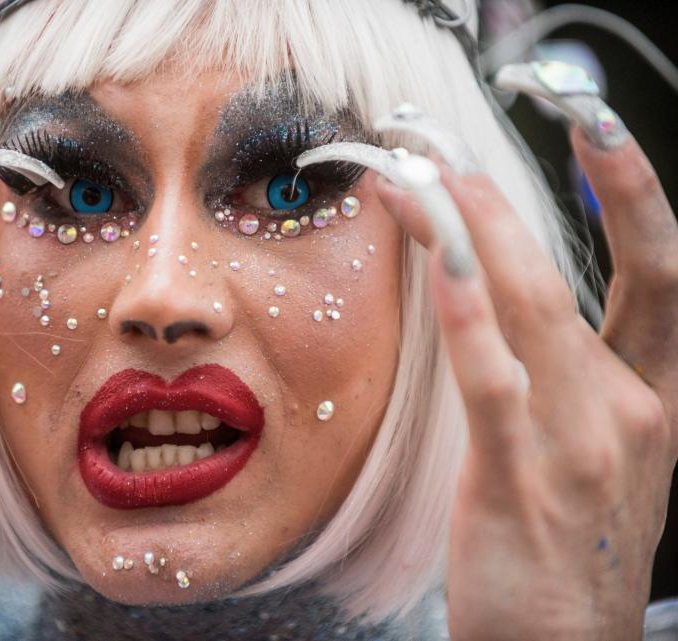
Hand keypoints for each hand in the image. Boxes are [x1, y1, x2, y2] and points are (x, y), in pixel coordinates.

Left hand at [378, 125, 677, 638]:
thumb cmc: (572, 544)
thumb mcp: (599, 450)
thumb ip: (572, 374)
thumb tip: (506, 293)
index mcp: (657, 394)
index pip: (660, 271)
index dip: (635, 192)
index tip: (595, 126)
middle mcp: (631, 407)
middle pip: (574, 273)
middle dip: (512, 200)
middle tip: (449, 149)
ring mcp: (581, 441)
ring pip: (530, 307)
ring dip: (471, 233)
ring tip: (417, 183)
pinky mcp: (521, 477)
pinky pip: (494, 377)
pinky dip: (465, 311)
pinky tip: (437, 260)